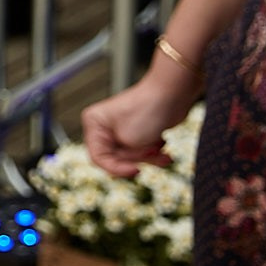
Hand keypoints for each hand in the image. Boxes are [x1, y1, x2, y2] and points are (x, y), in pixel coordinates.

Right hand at [81, 69, 196, 178]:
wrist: (172, 95)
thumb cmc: (147, 112)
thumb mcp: (130, 141)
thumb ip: (123, 156)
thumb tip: (125, 163)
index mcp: (94, 124)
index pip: (98, 157)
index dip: (116, 168)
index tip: (137, 170)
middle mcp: (104, 126)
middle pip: (117, 157)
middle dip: (138, 158)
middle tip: (152, 150)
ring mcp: (121, 129)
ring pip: (132, 156)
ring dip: (149, 156)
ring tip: (161, 147)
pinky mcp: (138, 131)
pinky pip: (143, 151)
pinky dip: (155, 153)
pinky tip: (164, 146)